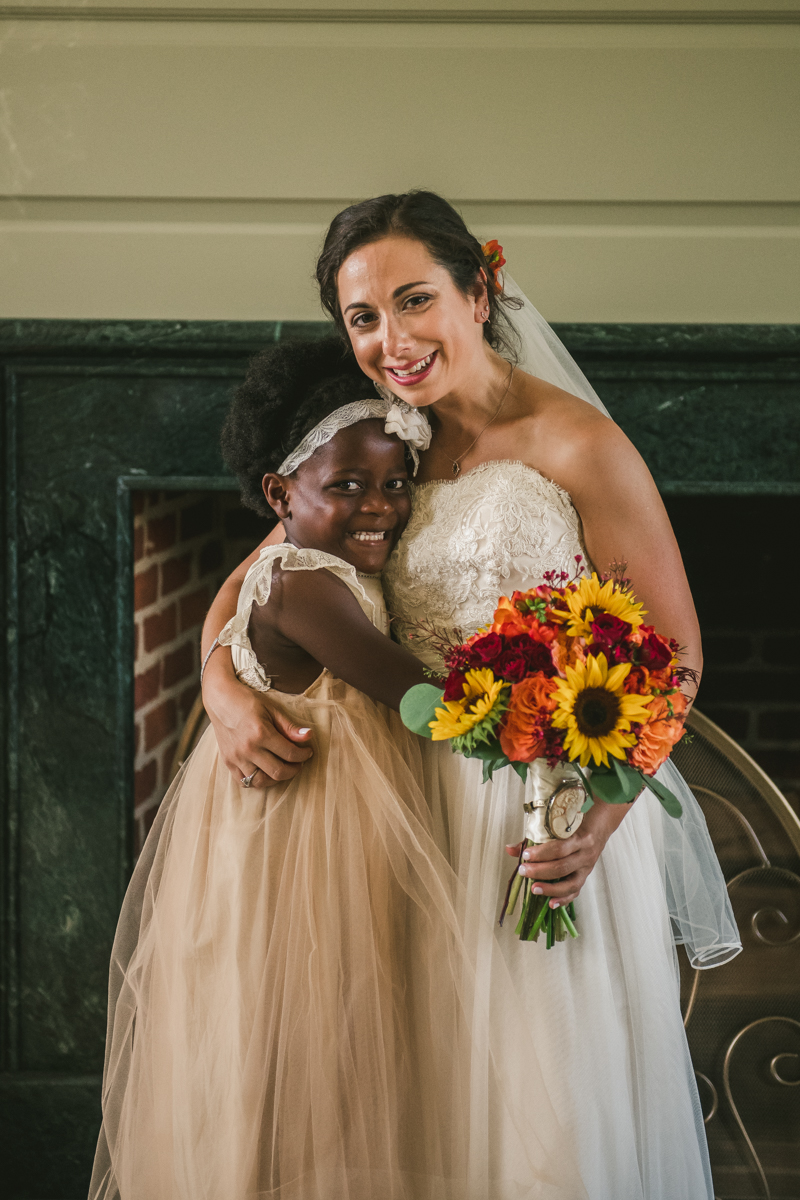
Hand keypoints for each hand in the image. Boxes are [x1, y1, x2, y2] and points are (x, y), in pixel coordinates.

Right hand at [203, 658, 312, 787]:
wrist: (220, 699)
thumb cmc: (248, 701)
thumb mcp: (272, 709)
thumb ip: (290, 726)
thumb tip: (309, 736)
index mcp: (261, 733)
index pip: (290, 754)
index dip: (303, 755)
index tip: (307, 752)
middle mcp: (248, 748)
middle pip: (278, 772)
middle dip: (293, 770)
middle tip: (298, 763)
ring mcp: (236, 757)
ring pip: (261, 781)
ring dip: (275, 778)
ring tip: (282, 768)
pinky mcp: (227, 761)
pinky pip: (244, 782)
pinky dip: (256, 781)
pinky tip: (264, 772)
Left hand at [505, 798, 629, 906]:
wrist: (599, 827)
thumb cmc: (575, 824)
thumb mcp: (558, 825)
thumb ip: (534, 837)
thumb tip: (510, 849)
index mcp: (579, 837)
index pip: (559, 848)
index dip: (541, 853)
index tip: (525, 855)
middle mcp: (585, 854)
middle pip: (562, 867)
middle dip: (540, 871)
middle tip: (523, 871)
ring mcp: (586, 868)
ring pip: (570, 883)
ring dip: (550, 888)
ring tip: (534, 889)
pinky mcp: (585, 877)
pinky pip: (575, 892)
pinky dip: (563, 900)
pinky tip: (551, 904)